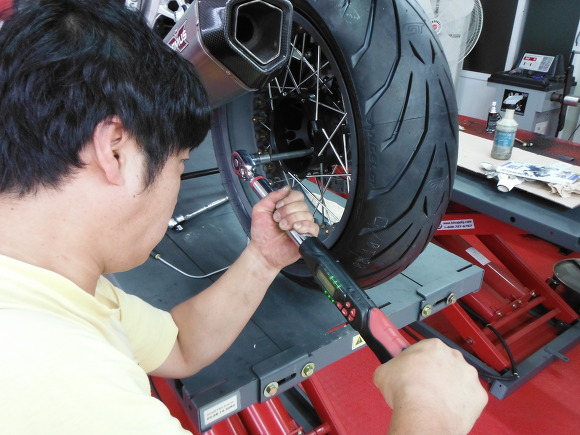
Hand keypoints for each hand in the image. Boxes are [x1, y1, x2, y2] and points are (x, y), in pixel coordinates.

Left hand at [248, 186, 318, 270]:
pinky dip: (304, 226)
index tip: (277, 207)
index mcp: (287, 207)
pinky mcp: (308, 236)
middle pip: (302, 204)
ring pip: (307, 214)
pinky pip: (313, 227)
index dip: (288, 199)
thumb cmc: (261, 233)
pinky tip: (295, 229)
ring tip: (283, 227)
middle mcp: (297, 214)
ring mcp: (303, 225)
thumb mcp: (260, 209)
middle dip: (287, 211)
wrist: (263, 251)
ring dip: (292, 220)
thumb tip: (286, 188)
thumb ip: (271, 196)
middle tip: (278, 220)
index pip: (297, 195)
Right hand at [373, 338, 487, 434]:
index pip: (425, 349)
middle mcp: (454, 357)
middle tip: (421, 386)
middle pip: (444, 363)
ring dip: (449, 387)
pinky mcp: (478, 396)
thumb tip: (388, 371)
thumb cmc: (407, 392)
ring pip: (459, 380)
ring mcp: (468, 376)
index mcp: (433, 346)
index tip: (413, 368)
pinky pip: (469, 398)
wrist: (423, 414)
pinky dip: (459, 403)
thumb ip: (390, 367)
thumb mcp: (384, 372)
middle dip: (434, 373)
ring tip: (433, 399)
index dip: (417, 361)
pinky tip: (447, 407)